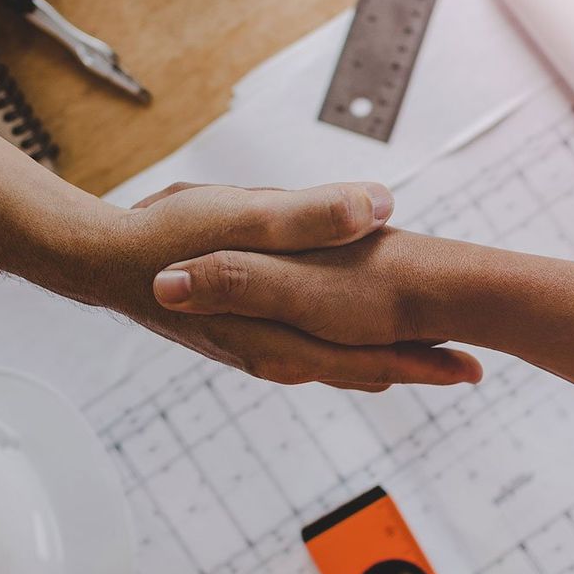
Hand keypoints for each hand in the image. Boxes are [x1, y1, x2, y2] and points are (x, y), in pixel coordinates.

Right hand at [83, 182, 479, 390]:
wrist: (103, 260)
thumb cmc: (168, 238)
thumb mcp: (242, 217)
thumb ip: (311, 217)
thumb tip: (378, 206)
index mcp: (277, 333)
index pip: (367, 357)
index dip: (421, 360)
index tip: (471, 365)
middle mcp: (270, 351)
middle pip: (358, 367)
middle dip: (412, 366)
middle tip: (468, 367)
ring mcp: (256, 345)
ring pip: (335, 360)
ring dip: (381, 357)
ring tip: (428, 354)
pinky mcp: (244, 331)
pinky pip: (310, 347)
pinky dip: (345, 346)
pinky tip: (355, 336)